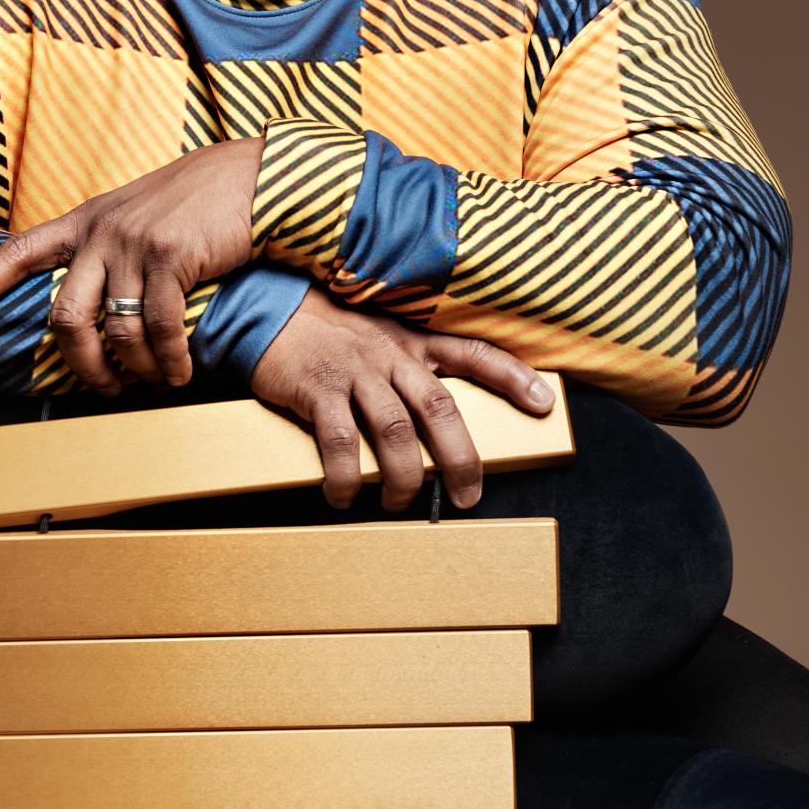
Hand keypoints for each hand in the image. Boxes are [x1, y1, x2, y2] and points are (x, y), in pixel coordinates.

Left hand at [0, 136, 264, 393]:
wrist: (253, 174)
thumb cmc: (199, 202)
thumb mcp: (139, 213)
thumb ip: (109, 246)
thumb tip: (94, 297)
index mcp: (85, 221)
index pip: (17, 251)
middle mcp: (100, 231)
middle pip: (64, 317)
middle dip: (81, 366)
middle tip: (103, 388)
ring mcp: (134, 242)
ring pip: (114, 330)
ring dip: (135, 370)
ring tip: (153, 382)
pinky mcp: (171, 255)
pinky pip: (161, 327)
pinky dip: (170, 360)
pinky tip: (181, 372)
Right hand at [250, 285, 555, 511]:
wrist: (264, 305)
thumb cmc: (322, 328)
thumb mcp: (375, 331)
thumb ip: (405, 361)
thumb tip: (431, 413)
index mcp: (410, 340)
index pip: (473, 353)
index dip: (512, 377)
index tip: (545, 402)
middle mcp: (390, 354)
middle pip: (440, 409)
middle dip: (461, 458)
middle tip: (470, 495)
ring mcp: (354, 371)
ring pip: (395, 432)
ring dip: (402, 478)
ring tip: (399, 503)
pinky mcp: (317, 388)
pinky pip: (339, 442)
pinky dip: (345, 478)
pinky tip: (342, 497)